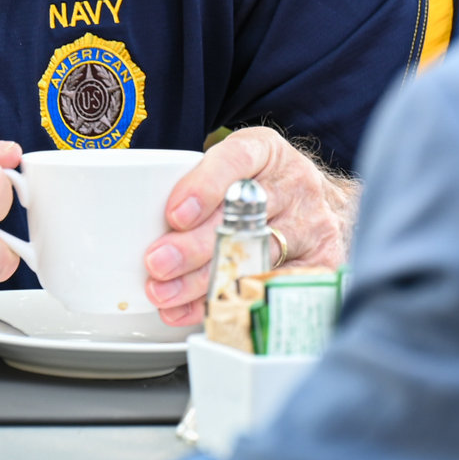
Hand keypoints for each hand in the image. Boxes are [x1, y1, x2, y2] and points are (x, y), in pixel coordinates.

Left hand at [142, 126, 356, 326]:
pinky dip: (227, 301)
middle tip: (157, 262)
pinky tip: (195, 309)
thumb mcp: (233, 166)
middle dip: (193, 246)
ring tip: (165, 292)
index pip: (237, 160)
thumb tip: (136, 215)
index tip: (175, 214)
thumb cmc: (263, 185)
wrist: (320, 203)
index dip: (204, 187)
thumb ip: (197, 182)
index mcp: (266, 150)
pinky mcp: (322, 261)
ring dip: (203, 280)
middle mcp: (295, 184)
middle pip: (242, 218)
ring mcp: (312, 224)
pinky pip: (271, 287)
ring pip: (254, 257)